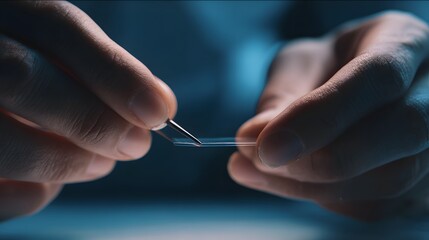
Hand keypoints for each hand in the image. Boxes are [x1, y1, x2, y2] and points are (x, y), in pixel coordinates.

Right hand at [0, 1, 175, 220]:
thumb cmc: (26, 72)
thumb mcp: (58, 55)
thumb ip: (102, 71)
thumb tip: (158, 104)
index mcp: (6, 14)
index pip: (57, 27)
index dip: (113, 73)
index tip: (157, 110)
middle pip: (24, 78)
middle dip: (93, 120)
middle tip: (135, 145)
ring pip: (5, 139)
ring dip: (67, 161)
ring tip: (100, 163)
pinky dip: (33, 193)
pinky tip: (51, 180)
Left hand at [228, 11, 428, 219]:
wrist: (355, 80)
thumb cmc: (328, 66)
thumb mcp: (300, 63)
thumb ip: (281, 97)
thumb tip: (253, 140)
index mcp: (407, 41)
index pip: (379, 76)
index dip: (322, 115)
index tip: (267, 145)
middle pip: (402, 130)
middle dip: (321, 158)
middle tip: (262, 160)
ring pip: (391, 179)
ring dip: (313, 186)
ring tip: (260, 170)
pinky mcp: (423, 182)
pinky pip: (379, 204)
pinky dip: (326, 199)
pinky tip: (291, 180)